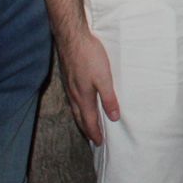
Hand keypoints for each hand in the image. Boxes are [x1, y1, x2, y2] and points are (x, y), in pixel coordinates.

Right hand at [56, 26, 119, 144]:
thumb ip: (108, 98)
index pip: (89, 121)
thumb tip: (114, 117)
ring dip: (82, 119)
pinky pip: (73, 100)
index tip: (99, 143)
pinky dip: (78, 108)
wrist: (72, 38)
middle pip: (80, 118)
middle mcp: (74, 95)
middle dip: (87, 129)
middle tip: (93, 139)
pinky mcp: (69, 78)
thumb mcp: (104, 78)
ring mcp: (70, 87)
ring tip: (87, 124)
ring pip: (75, 109)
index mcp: (84, 98)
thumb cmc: (89, 57)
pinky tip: (81, 103)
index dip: (95, 133)